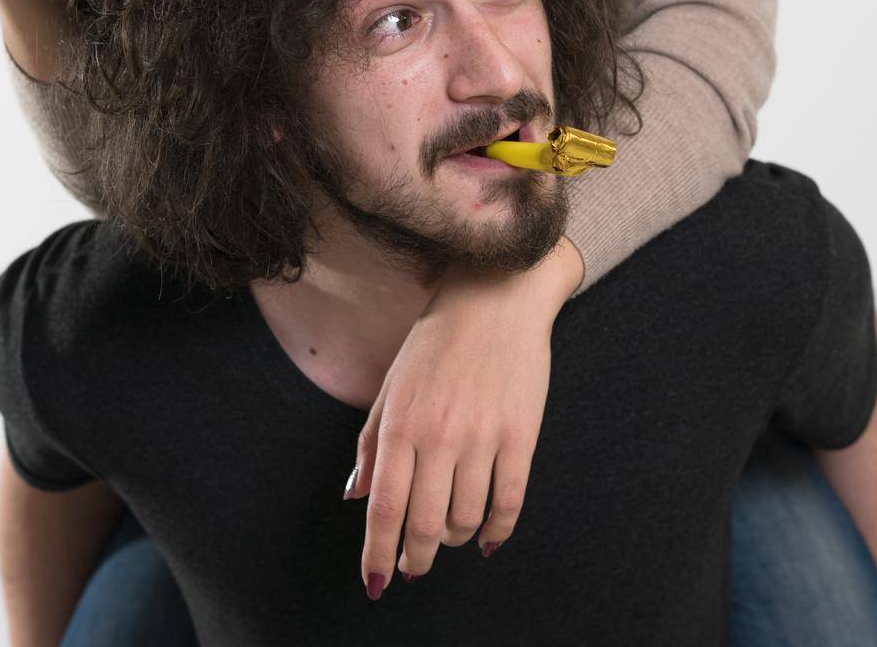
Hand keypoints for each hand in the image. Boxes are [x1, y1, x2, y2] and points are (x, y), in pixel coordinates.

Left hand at [346, 239, 583, 596]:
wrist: (497, 294)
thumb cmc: (437, 339)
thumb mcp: (393, 384)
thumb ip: (372, 444)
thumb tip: (355, 498)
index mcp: (401, 423)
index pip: (384, 509)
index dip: (377, 555)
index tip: (375, 583)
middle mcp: (439, 435)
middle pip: (424, 525)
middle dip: (415, 559)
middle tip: (413, 569)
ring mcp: (482, 436)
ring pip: (465, 519)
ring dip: (454, 539)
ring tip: (449, 534)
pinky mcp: (521, 434)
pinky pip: (509, 503)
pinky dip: (497, 531)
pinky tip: (487, 538)